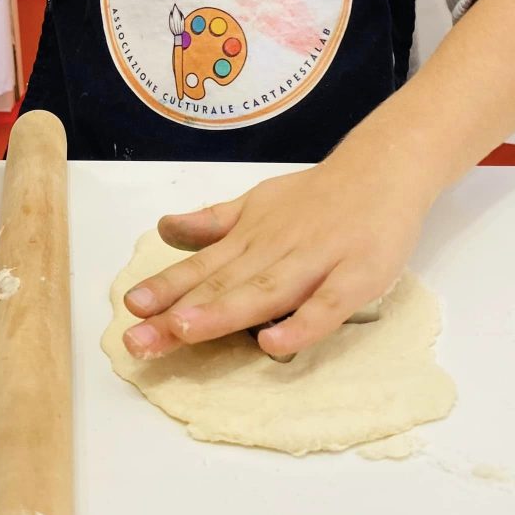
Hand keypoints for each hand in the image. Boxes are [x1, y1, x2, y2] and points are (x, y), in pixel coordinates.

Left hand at [121, 160, 430, 359]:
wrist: (384, 169)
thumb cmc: (316, 197)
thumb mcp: (257, 203)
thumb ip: (213, 223)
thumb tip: (164, 229)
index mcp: (250, 237)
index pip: (201, 267)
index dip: (165, 288)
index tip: (130, 309)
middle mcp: (275, 249)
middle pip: (223, 285)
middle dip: (179, 313)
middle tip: (138, 339)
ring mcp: (316, 261)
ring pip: (265, 292)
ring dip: (224, 312)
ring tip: (184, 331)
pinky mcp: (357, 275)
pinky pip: (328, 305)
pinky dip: (302, 325)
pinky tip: (273, 345)